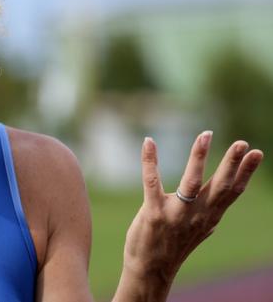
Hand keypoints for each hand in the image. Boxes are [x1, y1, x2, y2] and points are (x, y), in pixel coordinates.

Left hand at [121, 132, 263, 296]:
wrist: (150, 269)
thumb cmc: (172, 245)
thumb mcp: (197, 231)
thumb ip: (208, 216)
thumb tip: (220, 207)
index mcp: (209, 216)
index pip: (232, 191)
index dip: (245, 172)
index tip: (256, 153)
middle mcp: (197, 214)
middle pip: (219, 186)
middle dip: (232, 163)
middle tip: (241, 143)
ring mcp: (175, 214)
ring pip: (192, 182)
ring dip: (199, 157)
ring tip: (206, 135)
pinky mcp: (153, 213)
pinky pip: (152, 182)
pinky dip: (150, 160)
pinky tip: (149, 141)